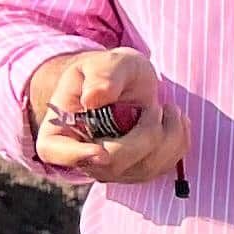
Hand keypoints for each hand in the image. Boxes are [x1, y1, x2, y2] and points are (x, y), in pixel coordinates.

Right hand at [28, 49, 189, 185]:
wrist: (126, 81)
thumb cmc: (108, 71)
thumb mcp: (104, 63)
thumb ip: (101, 76)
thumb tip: (94, 98)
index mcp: (59, 129)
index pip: (54, 152)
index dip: (76, 156)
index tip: (102, 152)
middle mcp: (82, 157)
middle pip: (111, 164)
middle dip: (143, 134)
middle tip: (154, 106)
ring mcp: (112, 169)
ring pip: (144, 168)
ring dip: (168, 135)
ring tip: (167, 107)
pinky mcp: (138, 170)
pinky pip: (165, 165)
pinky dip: (179, 139)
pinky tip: (173, 119)